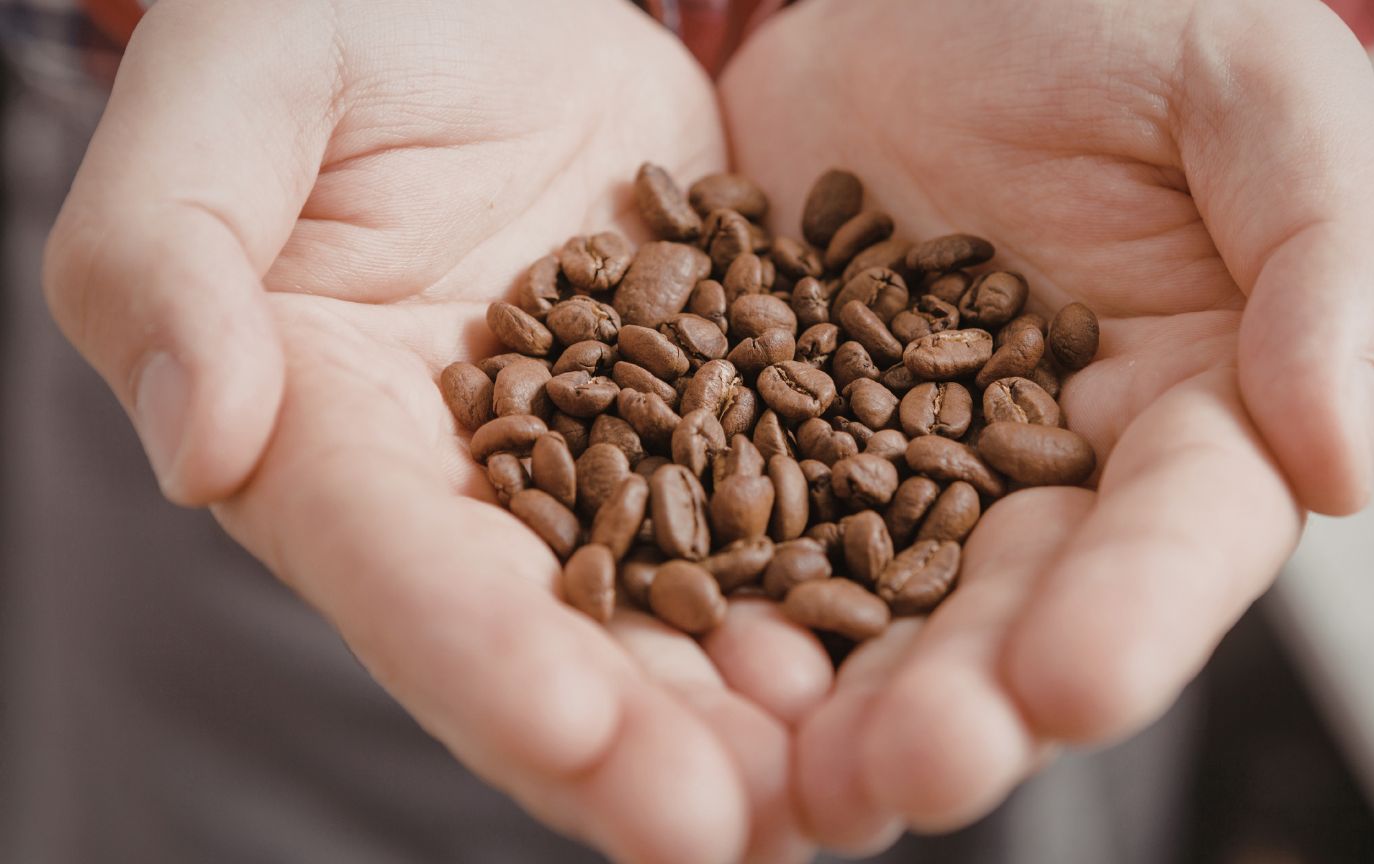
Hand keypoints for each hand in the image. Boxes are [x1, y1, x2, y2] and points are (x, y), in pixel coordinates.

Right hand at [44, 2, 825, 860]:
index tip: (571, 731)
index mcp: (328, 425)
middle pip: (548, 632)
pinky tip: (898, 647)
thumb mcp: (234, 90)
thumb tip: (204, 444)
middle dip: (634, 741)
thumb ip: (169, 256)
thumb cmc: (340, 14)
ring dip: (749, 705)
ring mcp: (604, 451)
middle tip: (733, 831)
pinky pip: (777, 503)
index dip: (476, 653)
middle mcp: (469, 477)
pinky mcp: (714, 401)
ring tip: (837, 783)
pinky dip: (830, 582)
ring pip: (674, 603)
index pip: (394, 562)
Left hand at [720, 0, 1373, 850]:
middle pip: (1011, 612)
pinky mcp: (768, 432)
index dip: (1134, 614)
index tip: (1073, 681)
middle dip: (966, 700)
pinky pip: (735, 525)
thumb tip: (1342, 465)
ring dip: (833, 701)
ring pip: (869, 608)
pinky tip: (675, 652)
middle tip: (910, 771)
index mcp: (1184, 414)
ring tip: (791, 776)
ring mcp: (892, 466)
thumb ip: (1328, 260)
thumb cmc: (1109, 20)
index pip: (1177, 536)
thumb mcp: (1249, 89)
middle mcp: (1037, 474)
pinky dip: (714, 596)